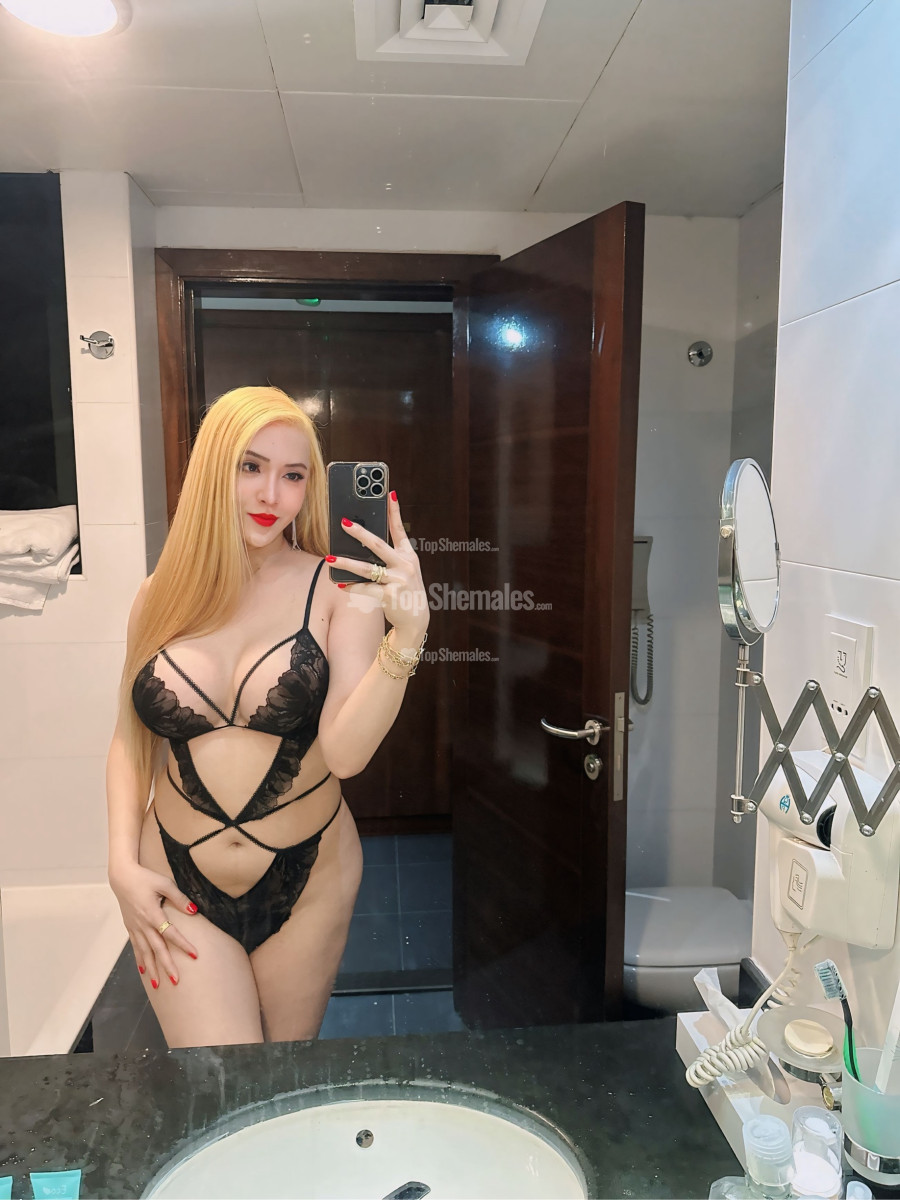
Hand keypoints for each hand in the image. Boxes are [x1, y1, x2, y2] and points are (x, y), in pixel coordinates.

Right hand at [109, 861, 197, 987]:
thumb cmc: (145, 878)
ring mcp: (135, 927)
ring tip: (157, 984)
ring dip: (151, 969)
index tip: (194, 955)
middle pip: (156, 949)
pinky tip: (144, 969)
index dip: (183, 945)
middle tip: (176, 981)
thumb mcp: (165, 884)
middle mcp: (143, 924)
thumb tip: (194, 911)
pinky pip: (136, 947)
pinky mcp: (130, 927)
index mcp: (153, 913)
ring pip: (144, 952)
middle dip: (166, 966)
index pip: (171, 933)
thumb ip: (179, 898)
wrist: (122, 877)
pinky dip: (140, 959)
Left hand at [330, 491, 428, 643]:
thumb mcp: (403, 569)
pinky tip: (341, 584)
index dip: (394, 511)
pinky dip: (352, 587)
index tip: (389, 493)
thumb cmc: (405, 589)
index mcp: (408, 555)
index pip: (399, 529)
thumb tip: (362, 543)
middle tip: (343, 523)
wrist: (416, 618)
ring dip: (347, 563)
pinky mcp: (390, 596)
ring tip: (330, 558)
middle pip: (378, 545)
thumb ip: (389, 556)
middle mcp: (405, 565)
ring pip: (367, 569)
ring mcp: (398, 580)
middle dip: (360, 533)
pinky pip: (366, 588)